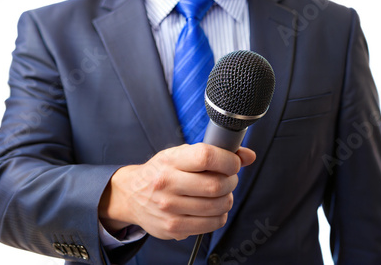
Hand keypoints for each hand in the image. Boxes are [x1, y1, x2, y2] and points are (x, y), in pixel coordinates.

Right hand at [99, 143, 255, 239]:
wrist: (131, 195)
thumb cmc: (161, 171)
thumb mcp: (181, 154)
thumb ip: (215, 153)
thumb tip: (248, 156)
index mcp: (170, 160)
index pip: (206, 156)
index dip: (229, 160)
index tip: (233, 163)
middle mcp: (167, 183)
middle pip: (216, 185)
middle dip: (231, 181)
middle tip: (227, 179)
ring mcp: (169, 208)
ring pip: (218, 206)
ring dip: (227, 199)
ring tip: (219, 194)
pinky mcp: (173, 228)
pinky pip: (212, 224)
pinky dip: (219, 216)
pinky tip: (211, 208)